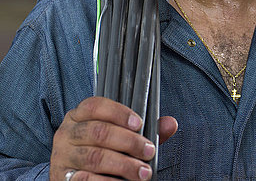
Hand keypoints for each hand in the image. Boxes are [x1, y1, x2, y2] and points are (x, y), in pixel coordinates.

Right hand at [50, 96, 177, 179]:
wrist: (71, 177)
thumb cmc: (100, 150)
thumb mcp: (118, 135)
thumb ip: (143, 130)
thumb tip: (171, 124)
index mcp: (79, 115)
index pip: (96, 106)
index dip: (119, 113)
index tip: (139, 124)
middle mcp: (67, 133)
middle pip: (99, 132)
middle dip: (129, 142)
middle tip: (149, 152)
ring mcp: (62, 156)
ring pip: (95, 157)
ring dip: (124, 165)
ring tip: (143, 173)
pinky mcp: (61, 178)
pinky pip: (85, 180)